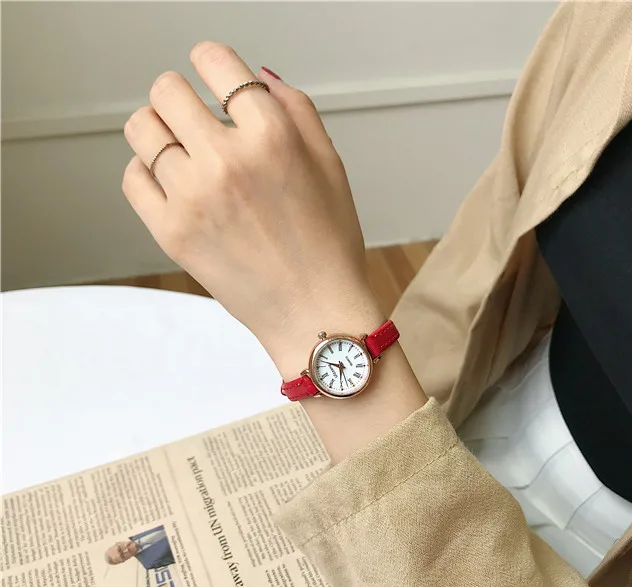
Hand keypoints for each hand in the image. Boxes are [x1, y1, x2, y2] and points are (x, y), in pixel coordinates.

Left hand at [122, 42, 382, 370]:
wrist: (314, 312)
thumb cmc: (329, 245)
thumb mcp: (330, 166)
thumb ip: (296, 109)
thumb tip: (258, 74)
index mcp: (273, 137)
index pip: (217, 62)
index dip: (212, 62)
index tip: (211, 73)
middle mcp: (228, 161)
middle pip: (167, 90)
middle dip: (181, 96)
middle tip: (194, 117)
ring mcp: (194, 198)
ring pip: (142, 129)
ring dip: (159, 130)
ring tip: (182, 152)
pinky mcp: (171, 232)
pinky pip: (133, 177)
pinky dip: (147, 172)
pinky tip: (173, 184)